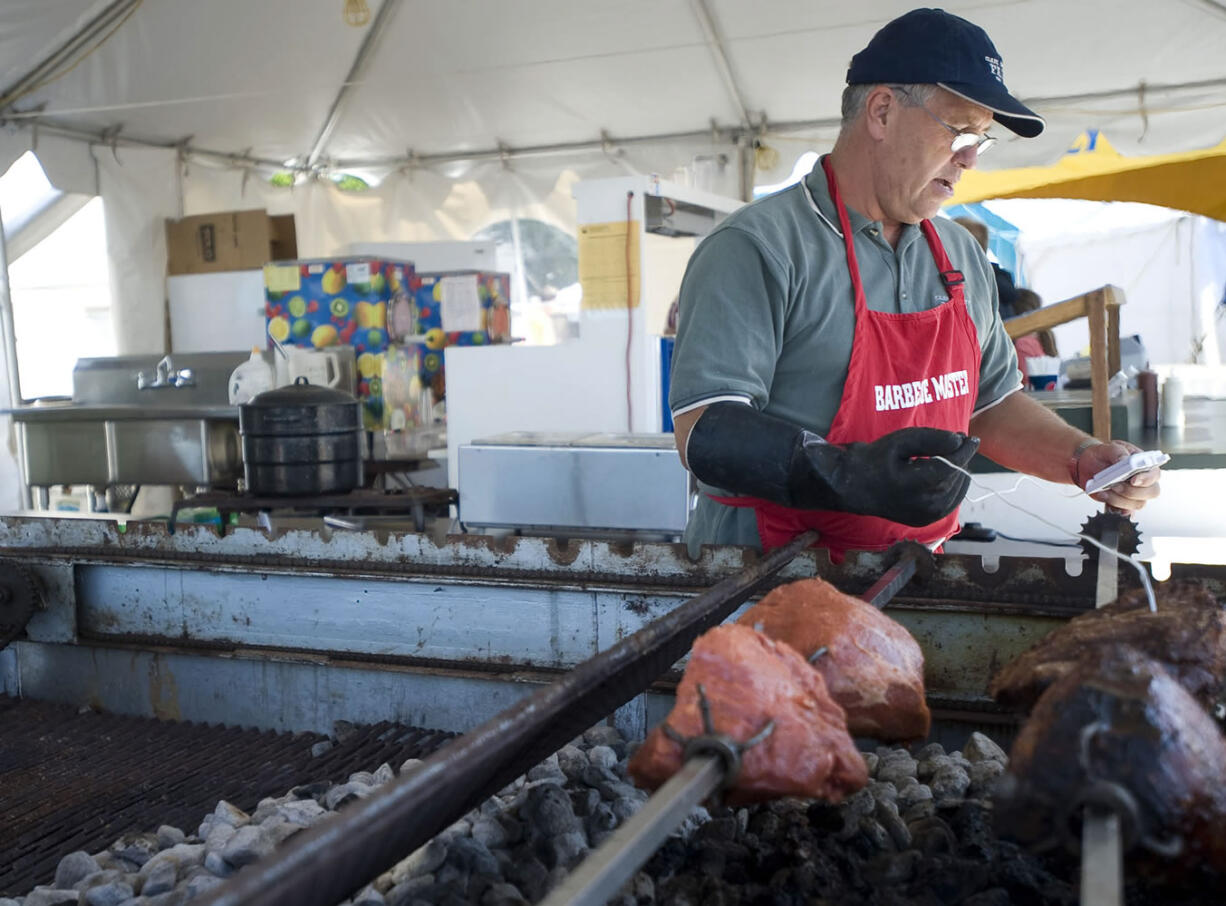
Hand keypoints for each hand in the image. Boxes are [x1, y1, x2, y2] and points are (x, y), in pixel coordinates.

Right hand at [801, 427, 980, 524]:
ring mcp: (925, 517)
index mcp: (916, 486)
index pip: (951, 466)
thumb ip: (930, 439)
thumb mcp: (900, 441)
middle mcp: (924, 506)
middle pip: (956, 479)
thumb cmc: (874, 459)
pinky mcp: (925, 521)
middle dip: (962, 459)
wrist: (853, 486)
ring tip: (954, 455)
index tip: (972, 438)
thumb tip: (959, 440)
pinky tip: (949, 473)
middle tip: (960, 442)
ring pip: (957, 492)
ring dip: (959, 473)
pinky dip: (954, 487)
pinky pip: (950, 503)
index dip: (964, 450)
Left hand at [1074, 440, 1161, 512]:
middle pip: (1151, 492)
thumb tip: (1124, 460)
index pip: (1155, 474)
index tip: (1134, 480)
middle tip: (1114, 485)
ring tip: (1103, 491)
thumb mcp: (1110, 447)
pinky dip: (1114, 508)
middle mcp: (1143, 481)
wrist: (1089, 463)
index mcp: (1145, 465)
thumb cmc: (1104, 454)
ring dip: (1119, 499)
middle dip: (1131, 491)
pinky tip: (1105, 499)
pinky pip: (1125, 512)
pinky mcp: (1123, 503)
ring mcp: (1134, 494)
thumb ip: (1118, 452)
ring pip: (1137, 504)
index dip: (1147, 479)